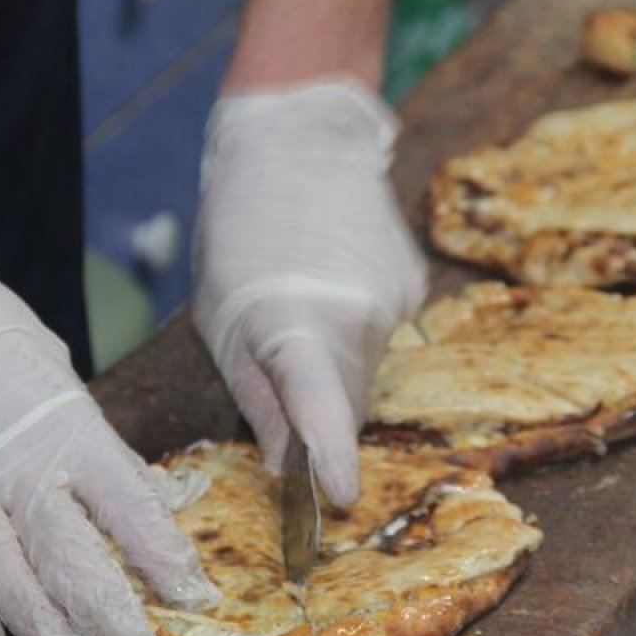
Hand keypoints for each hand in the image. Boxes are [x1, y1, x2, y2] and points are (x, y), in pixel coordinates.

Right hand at [0, 206, 218, 635]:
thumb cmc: (6, 352)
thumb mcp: (75, 395)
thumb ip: (117, 459)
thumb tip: (176, 500)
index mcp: (71, 434)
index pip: (130, 508)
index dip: (164, 558)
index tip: (194, 596)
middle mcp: (16, 466)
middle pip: (68, 556)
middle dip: (108, 613)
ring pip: (2, 575)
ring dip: (41, 625)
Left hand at [192, 80, 426, 506]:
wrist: (301, 137)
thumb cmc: (241, 225)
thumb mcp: (221, 315)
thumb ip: (256, 393)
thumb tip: (284, 462)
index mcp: (295, 322)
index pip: (321, 407)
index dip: (331, 458)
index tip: (340, 498)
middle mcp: (357, 316)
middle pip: (349, 401)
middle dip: (322, 413)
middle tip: (281, 374)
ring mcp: (395, 300)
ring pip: (368, 369)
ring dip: (336, 365)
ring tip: (300, 307)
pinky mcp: (413, 285)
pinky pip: (383, 334)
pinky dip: (357, 330)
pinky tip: (331, 284)